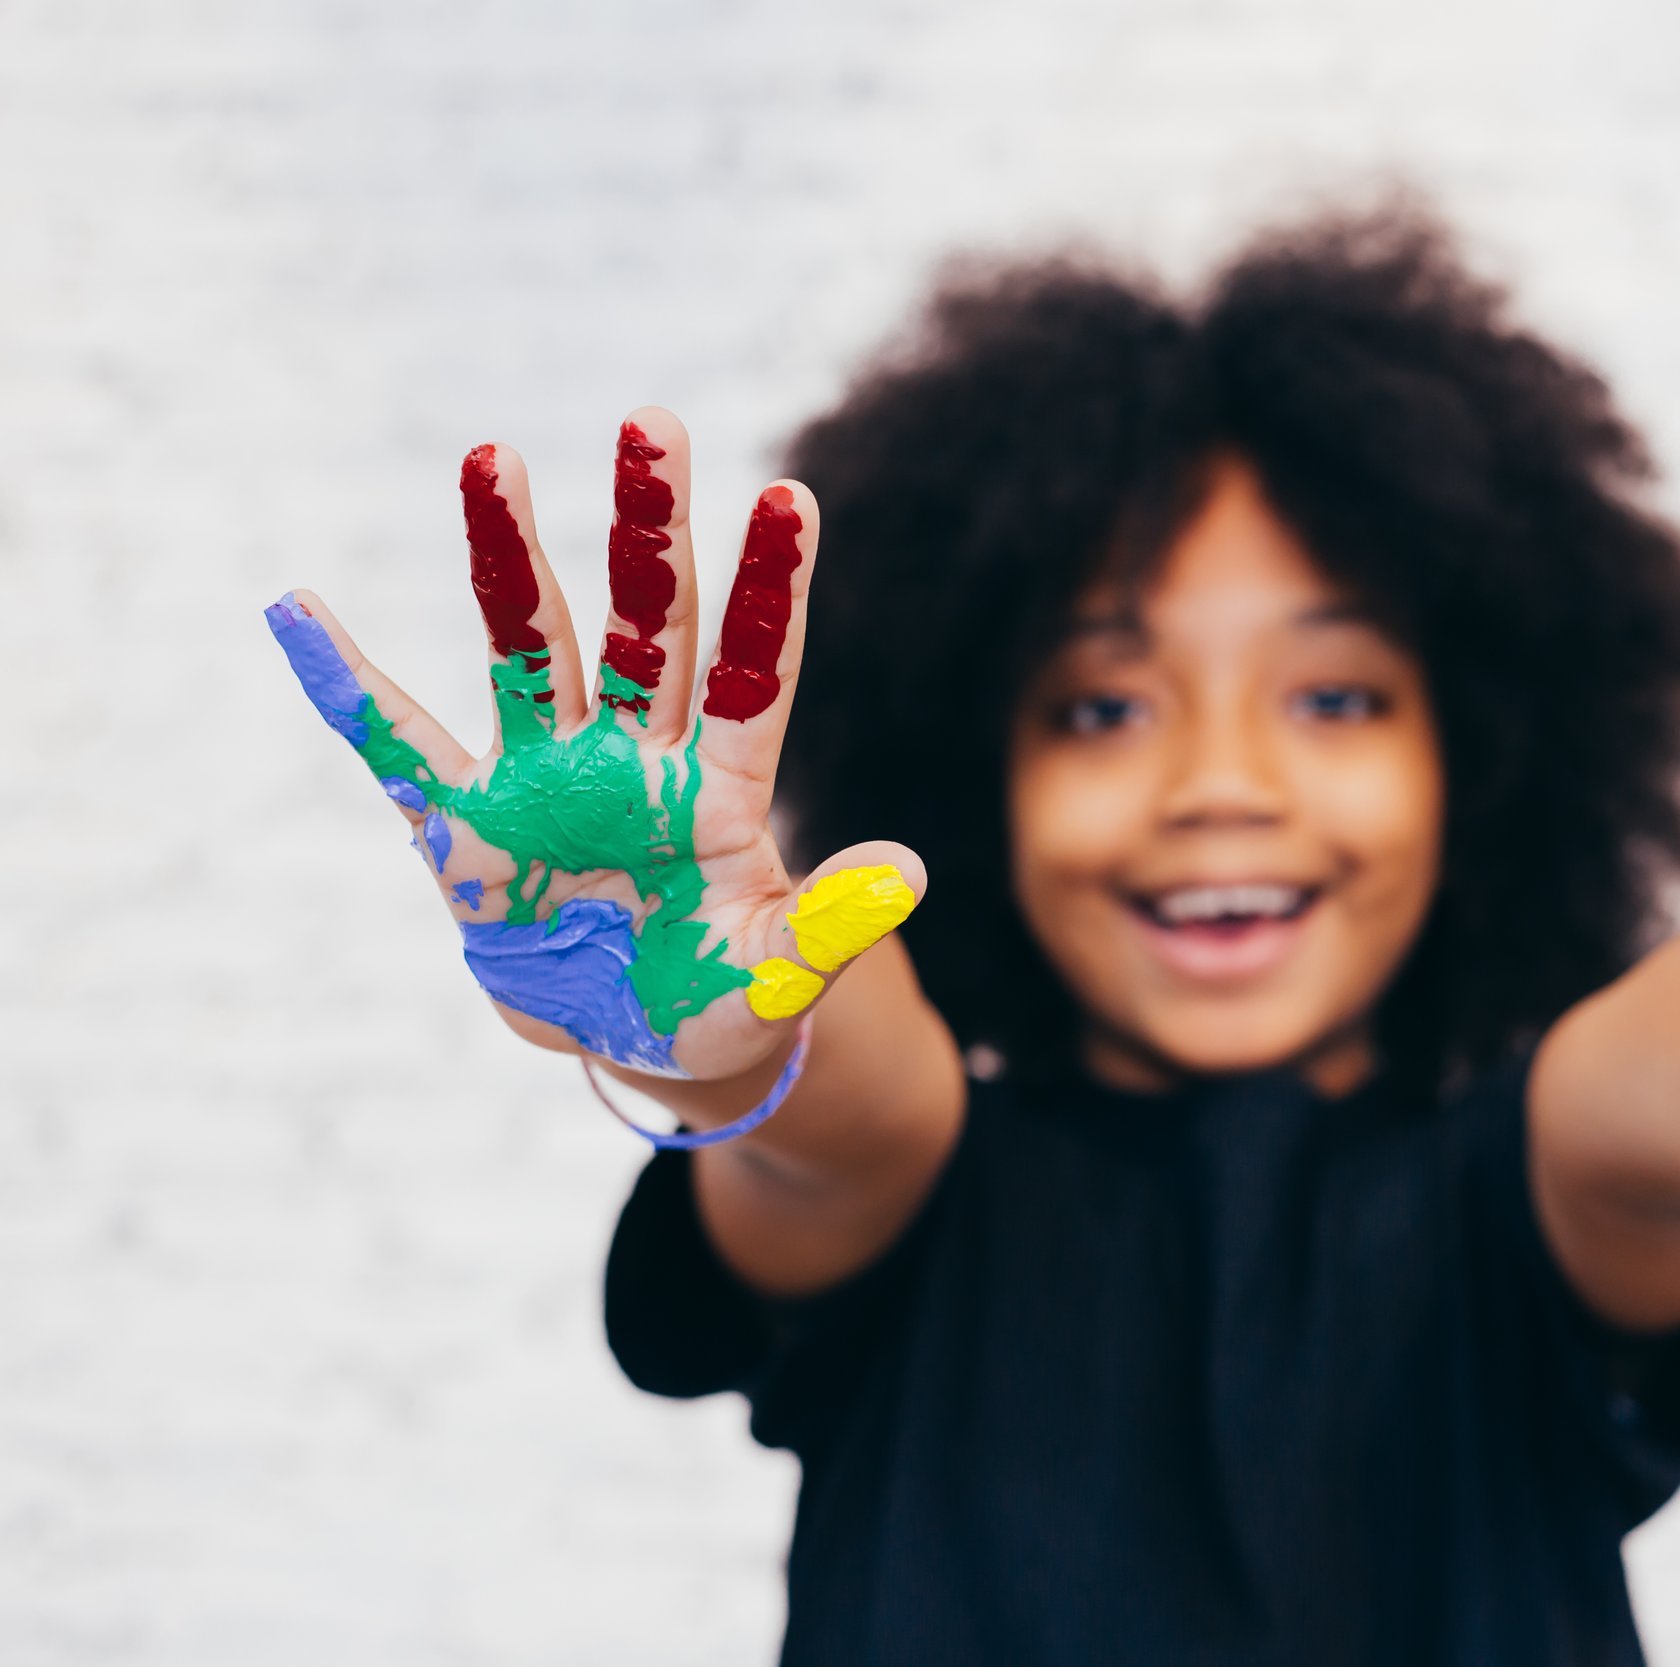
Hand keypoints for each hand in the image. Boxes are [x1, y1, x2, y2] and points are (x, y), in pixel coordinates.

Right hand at [265, 408, 922, 1081]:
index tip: (792, 498)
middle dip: (649, 532)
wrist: (631, 1040)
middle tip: (655, 422)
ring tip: (493, 456)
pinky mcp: (463, 828)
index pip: (756, 679)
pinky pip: (394, 747)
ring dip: (510, 560)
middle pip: (649, 630)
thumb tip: (909, 870)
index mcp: (722, 792)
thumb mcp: (782, 973)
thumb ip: (834, 921)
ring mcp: (544, 782)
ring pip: (530, 651)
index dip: (771, 595)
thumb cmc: (721, 997)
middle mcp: (634, 761)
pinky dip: (344, 687)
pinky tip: (296, 610)